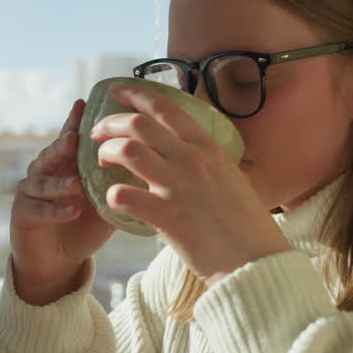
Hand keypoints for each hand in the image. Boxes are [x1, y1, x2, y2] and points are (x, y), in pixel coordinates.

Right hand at [9, 99, 115, 304]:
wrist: (58, 261)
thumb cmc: (84, 225)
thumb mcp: (106, 200)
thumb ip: (119, 181)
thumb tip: (152, 163)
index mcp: (66, 163)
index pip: (70, 138)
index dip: (74, 121)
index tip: (83, 104)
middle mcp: (45, 172)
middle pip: (52, 154)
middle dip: (63, 146)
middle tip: (74, 140)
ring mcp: (31, 192)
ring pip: (41, 181)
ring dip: (60, 183)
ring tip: (76, 184)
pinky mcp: (22, 215)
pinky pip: (38, 210)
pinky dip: (56, 210)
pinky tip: (72, 211)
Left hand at [88, 83, 291, 287]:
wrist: (255, 261)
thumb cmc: (247, 225)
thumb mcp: (231, 178)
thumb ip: (209, 162)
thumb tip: (194, 153)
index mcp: (207, 147)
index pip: (165, 107)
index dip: (135, 93)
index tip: (116, 90)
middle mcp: (191, 160)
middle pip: (138, 124)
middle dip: (110, 123)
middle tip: (97, 133)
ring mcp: (178, 187)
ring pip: (127, 151)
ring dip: (106, 152)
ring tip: (101, 162)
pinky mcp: (167, 217)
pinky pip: (124, 196)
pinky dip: (111, 196)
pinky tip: (113, 200)